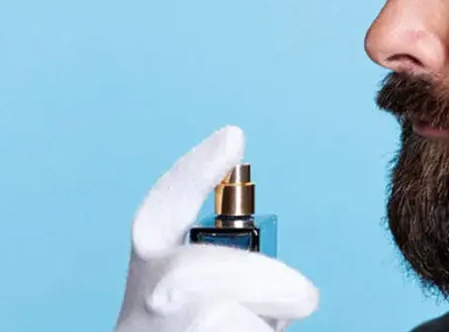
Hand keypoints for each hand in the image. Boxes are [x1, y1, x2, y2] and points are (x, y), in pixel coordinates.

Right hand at [114, 125, 318, 331]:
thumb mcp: (209, 298)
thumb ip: (231, 273)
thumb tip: (287, 279)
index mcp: (150, 273)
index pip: (159, 213)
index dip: (193, 172)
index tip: (233, 135)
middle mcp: (141, 306)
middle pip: (191, 275)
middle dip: (262, 280)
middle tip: (307, 297)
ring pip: (219, 321)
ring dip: (260, 328)